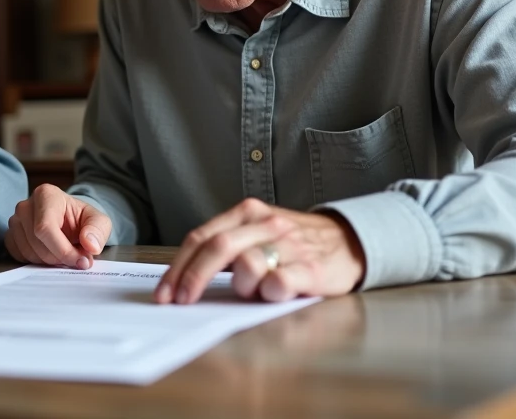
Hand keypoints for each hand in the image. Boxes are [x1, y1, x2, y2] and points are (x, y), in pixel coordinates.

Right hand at [5, 184, 111, 268]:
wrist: (69, 221)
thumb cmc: (81, 219)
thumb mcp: (99, 221)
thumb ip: (98, 231)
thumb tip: (91, 246)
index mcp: (46, 195)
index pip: (46, 228)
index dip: (63, 250)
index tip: (80, 261)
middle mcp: (26, 205)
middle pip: (36, 242)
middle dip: (58, 258)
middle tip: (75, 259)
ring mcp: (15, 220)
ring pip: (28, 251)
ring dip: (48, 261)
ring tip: (63, 254)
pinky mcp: (10, 235)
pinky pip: (19, 255)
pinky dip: (36, 261)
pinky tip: (49, 254)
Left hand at [155, 198, 365, 304]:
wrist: (349, 241)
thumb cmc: (293, 243)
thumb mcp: (257, 233)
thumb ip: (226, 247)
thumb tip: (183, 278)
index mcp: (246, 213)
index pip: (201, 237)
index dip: (178, 267)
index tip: (165, 293)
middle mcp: (266, 224)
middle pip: (217, 246)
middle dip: (192, 277)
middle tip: (180, 302)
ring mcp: (290, 244)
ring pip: (248, 263)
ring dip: (240, 285)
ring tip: (251, 291)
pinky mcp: (312, 268)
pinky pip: (280, 281)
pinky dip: (269, 292)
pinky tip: (270, 294)